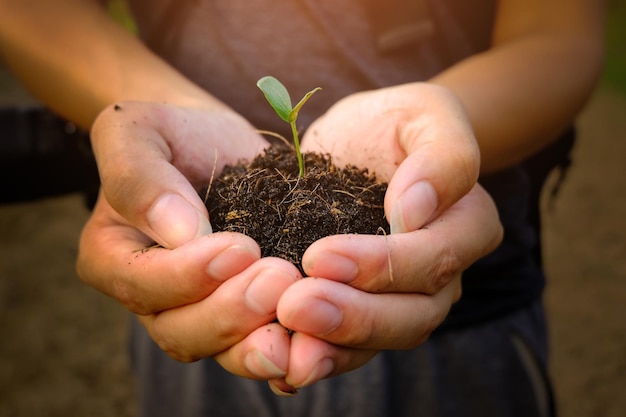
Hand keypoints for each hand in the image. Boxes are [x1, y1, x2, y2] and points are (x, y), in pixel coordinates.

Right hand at [77, 101, 301, 379]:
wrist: (216, 144)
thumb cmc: (173, 134)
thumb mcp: (139, 132)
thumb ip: (140, 177)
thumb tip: (179, 231)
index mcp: (114, 258)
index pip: (142, 285)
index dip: (189, 276)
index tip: (241, 247)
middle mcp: (154, 297)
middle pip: (181, 332)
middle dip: (232, 313)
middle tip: (280, 278)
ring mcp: (201, 310)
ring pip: (222, 350)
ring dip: (261, 342)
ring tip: (301, 318)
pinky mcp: (246, 311)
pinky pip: (261, 343)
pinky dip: (289, 349)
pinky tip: (316, 344)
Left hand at [269, 83, 502, 390]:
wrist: (358, 143)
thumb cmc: (392, 124)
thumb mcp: (424, 113)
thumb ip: (441, 156)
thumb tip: (416, 211)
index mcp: (466, 226)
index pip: (436, 259)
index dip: (384, 265)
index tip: (321, 254)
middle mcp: (441, 276)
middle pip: (413, 316)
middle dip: (354, 316)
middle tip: (295, 305)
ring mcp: (401, 299)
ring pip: (379, 342)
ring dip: (332, 348)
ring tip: (285, 345)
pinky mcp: (360, 310)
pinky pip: (347, 348)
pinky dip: (316, 357)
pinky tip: (280, 363)